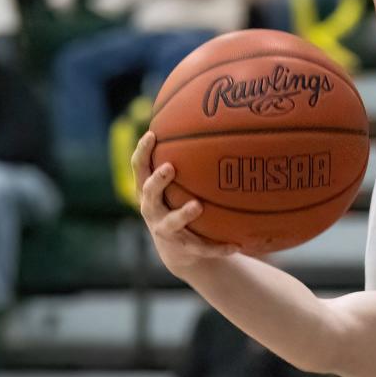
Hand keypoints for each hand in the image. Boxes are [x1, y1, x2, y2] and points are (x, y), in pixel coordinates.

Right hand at [132, 131, 237, 276]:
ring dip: (183, 214)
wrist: (178, 253)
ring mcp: (166, 231)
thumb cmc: (177, 207)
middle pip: (149, 193)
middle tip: (170, 168)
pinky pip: (202, 247)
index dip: (142, 151)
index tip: (152, 134)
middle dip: (157, 181)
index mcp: (148, 192)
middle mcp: (152, 210)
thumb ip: (182, 162)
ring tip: (197, 206)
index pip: (139, 168)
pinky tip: (236, 245)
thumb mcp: (174, 188)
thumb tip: (202, 123)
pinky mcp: (184, 249)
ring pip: (172, 223)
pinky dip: (218, 247)